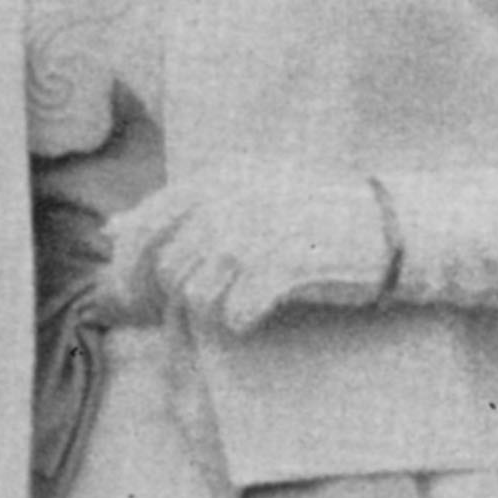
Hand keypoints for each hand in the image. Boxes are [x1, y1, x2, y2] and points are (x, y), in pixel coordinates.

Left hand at [104, 167, 397, 337]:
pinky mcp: (286, 260)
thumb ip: (174, 211)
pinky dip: (240, 320)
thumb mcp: (239, 196)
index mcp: (217, 177)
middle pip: (168, 266)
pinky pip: (235, 310)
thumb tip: (110, 229)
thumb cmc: (307, 214)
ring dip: (209, 310)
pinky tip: (256, 315)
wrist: (387, 226)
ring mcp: (259, 228)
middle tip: (193, 314)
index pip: (144, 225)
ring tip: (236, 306)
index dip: (129, 269)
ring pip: (197, 292)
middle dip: (171, 299)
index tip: (135, 300)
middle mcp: (232, 197)